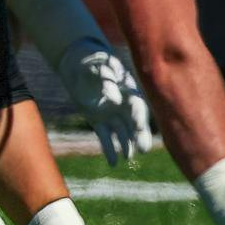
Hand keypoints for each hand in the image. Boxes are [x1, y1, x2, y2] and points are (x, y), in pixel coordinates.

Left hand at [60, 48, 154, 167]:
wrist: (79, 63)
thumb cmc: (93, 62)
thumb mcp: (99, 68)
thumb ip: (107, 81)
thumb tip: (116, 100)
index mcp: (129, 92)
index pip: (137, 107)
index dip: (139, 117)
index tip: (139, 127)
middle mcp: (123, 106)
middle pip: (134, 124)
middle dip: (138, 136)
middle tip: (144, 149)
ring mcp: (111, 114)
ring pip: (121, 133)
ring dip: (126, 145)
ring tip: (129, 158)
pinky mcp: (97, 120)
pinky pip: (105, 137)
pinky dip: (109, 149)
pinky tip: (113, 162)